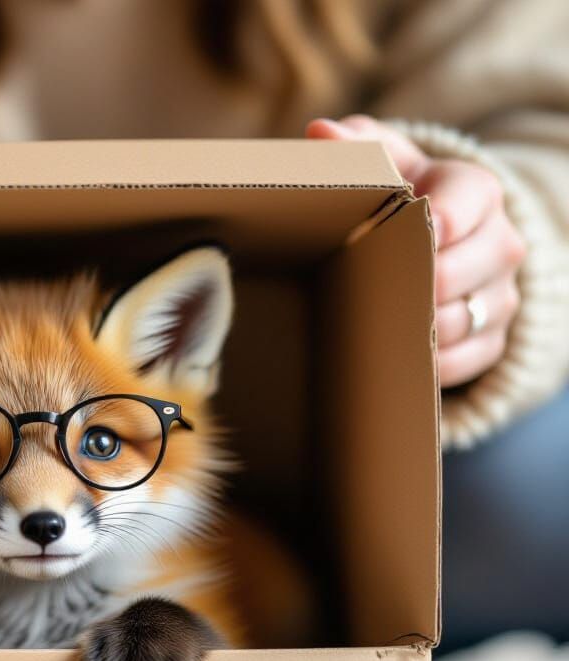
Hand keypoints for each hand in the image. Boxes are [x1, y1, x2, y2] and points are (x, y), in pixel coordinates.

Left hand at [306, 115, 525, 388]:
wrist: (435, 238)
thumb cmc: (400, 196)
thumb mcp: (382, 162)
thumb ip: (355, 146)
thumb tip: (321, 134)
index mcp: (475, 191)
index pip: (464, 206)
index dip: (430, 224)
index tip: (400, 236)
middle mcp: (500, 243)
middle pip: (455, 275)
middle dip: (405, 286)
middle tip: (358, 293)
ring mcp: (500, 295)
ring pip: (456, 324)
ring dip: (408, 330)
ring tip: (366, 326)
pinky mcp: (491, 339)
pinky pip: (462, 363)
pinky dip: (424, 364)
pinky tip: (388, 355)